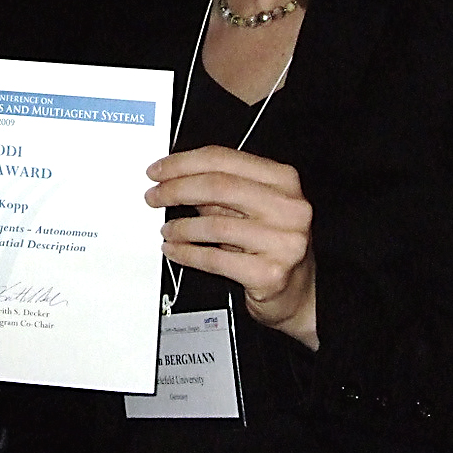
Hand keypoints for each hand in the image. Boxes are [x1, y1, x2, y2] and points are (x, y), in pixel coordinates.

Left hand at [146, 145, 317, 348]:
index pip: (224, 159)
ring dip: (180, 226)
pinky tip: (174, 249)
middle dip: (176, 189)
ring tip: (166, 229)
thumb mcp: (252, 207)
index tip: (158, 170)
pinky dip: (187, 253)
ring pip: (214, 224)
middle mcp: (289, 207)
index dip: (183, 163)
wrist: (299, 293)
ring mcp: (283, 241)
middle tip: (153, 196)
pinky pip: (215, 259)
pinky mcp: (271, 273)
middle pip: (218, 186)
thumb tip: (173, 179)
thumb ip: (219, 190)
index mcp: (283, 180)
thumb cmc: (272, 243)